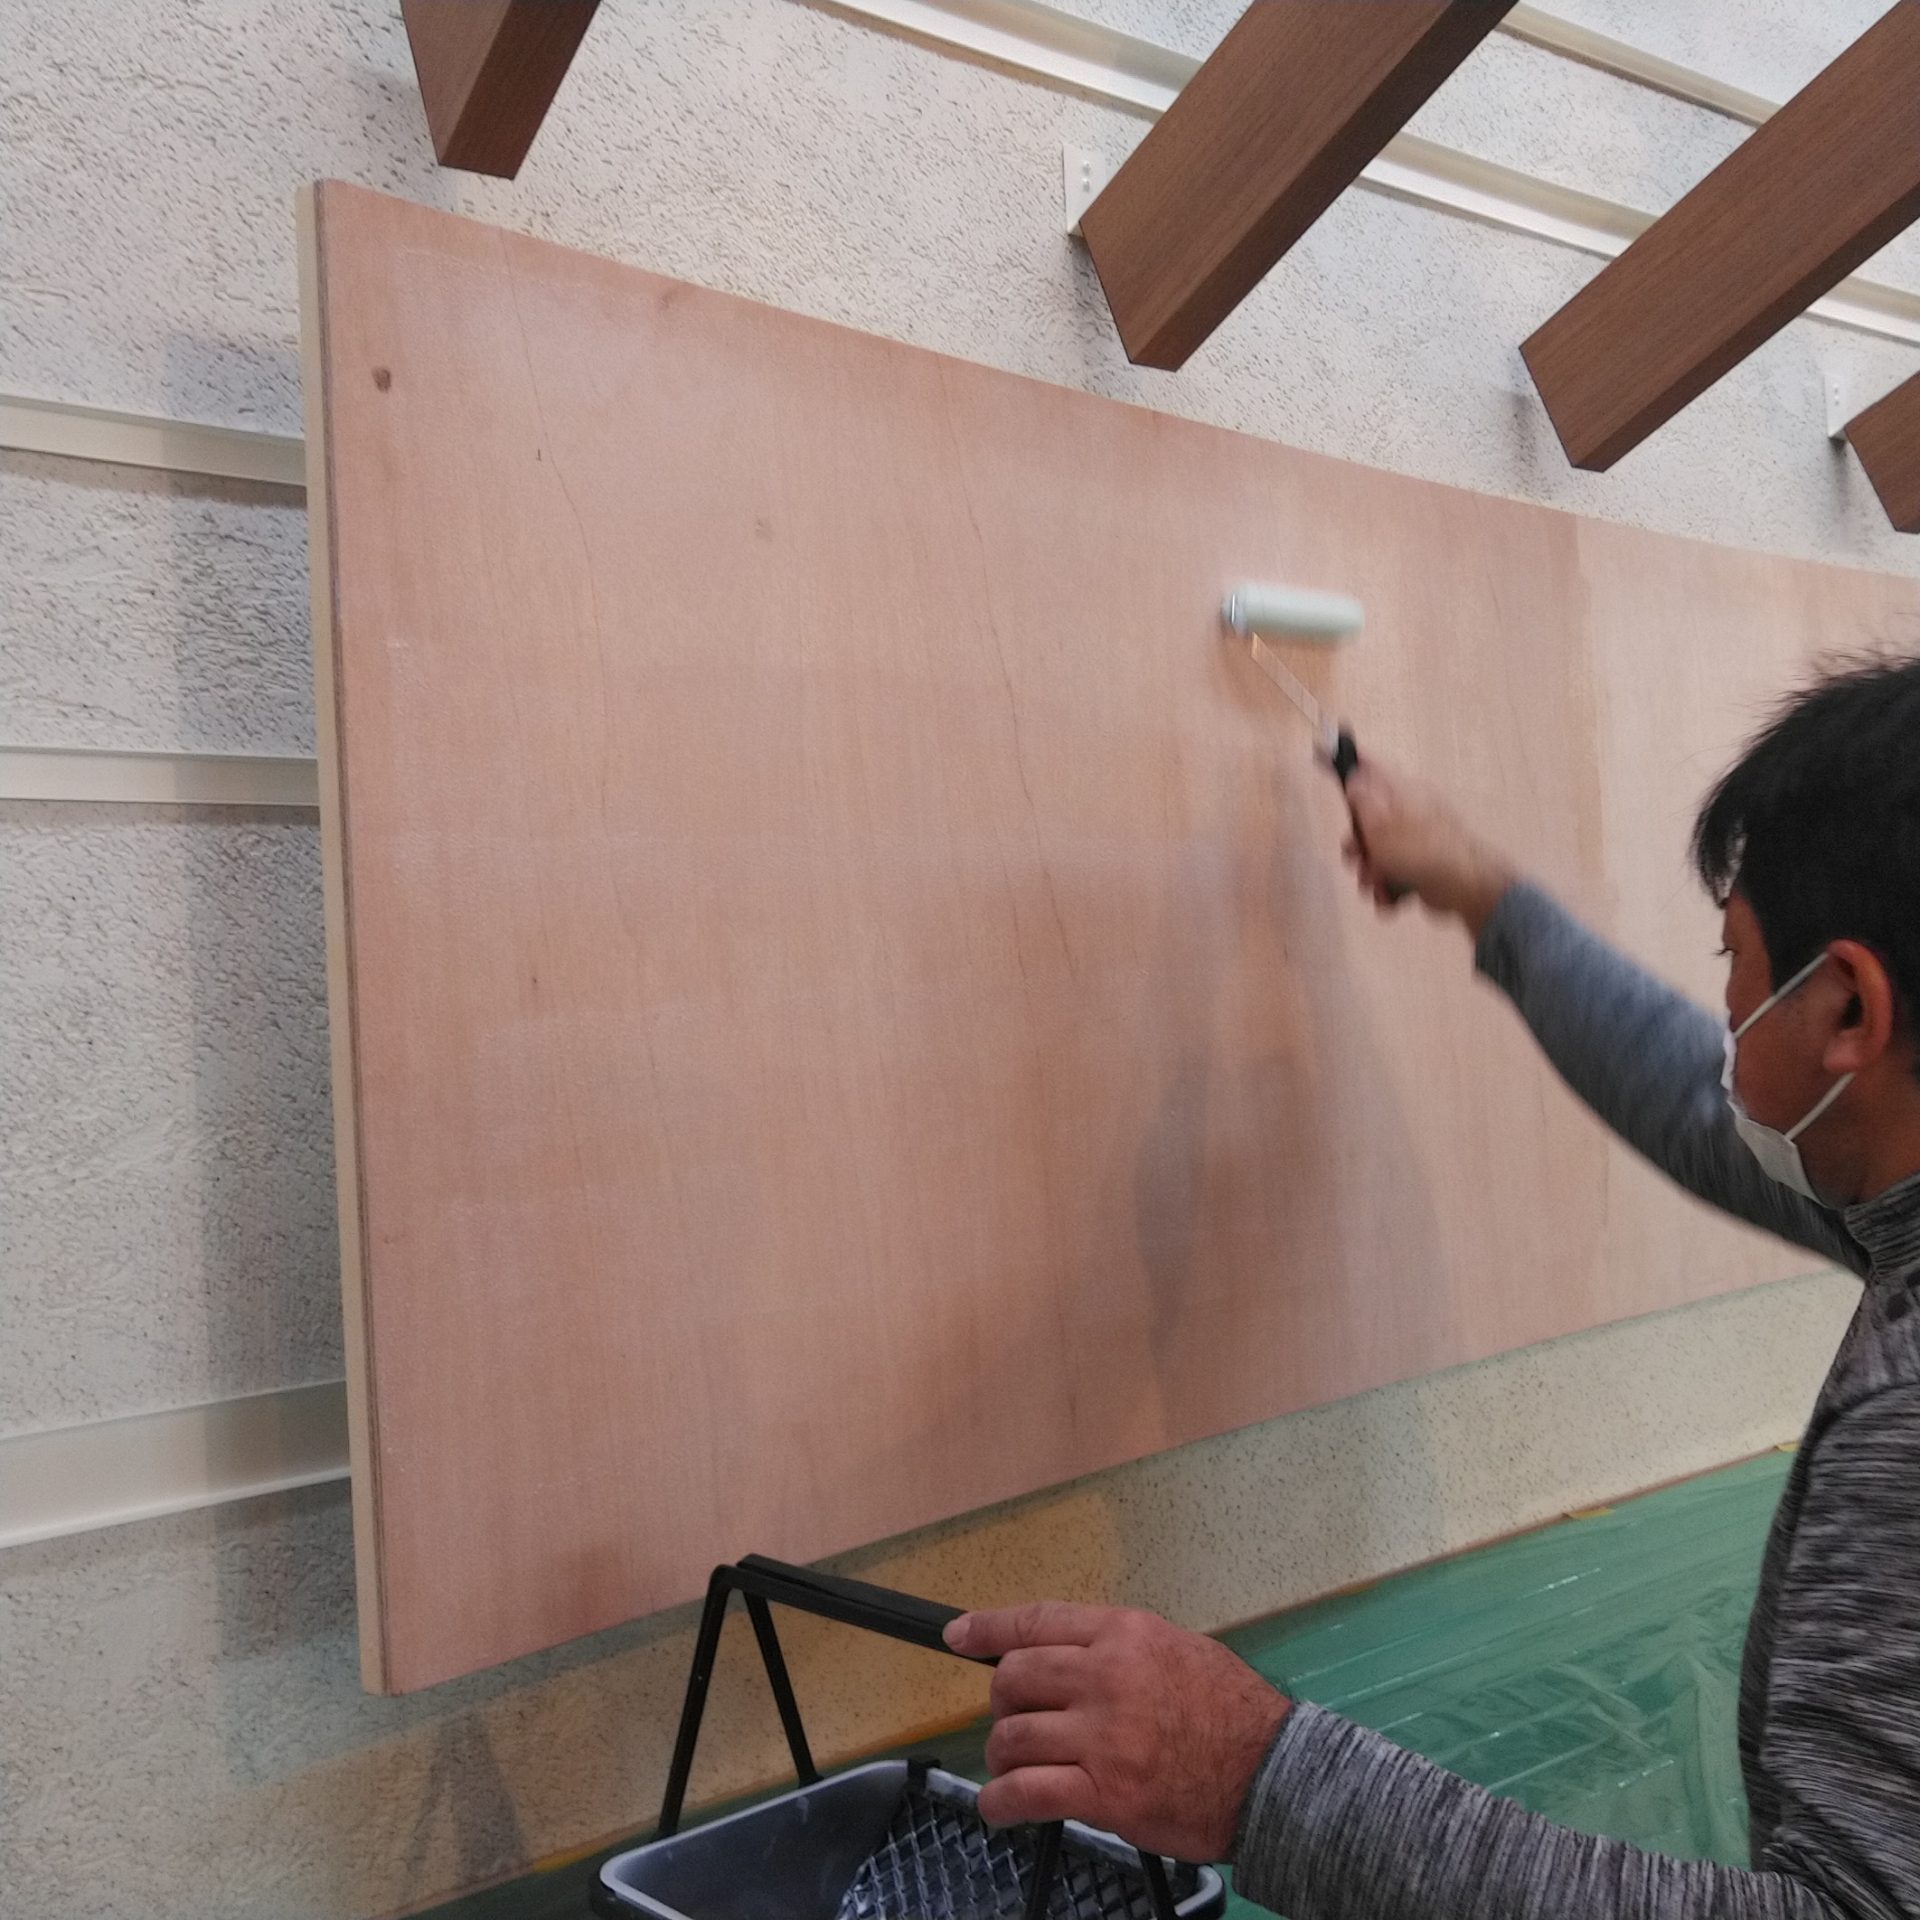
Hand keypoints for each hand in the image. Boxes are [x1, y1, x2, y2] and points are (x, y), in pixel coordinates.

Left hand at [943, 1602, 1290, 1862]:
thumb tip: (1062, 1656)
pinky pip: (1029, 1793)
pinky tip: (1000, 1806)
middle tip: (1013, 1719)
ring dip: (1002, 1755)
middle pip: (1014, 1678)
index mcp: (1123, 1634)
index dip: (989, 1628)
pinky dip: (1001, 1802)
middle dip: (1002, 1701)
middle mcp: (1106, 1676)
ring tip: (1012, 1766)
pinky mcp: (1106, 1794)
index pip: (1037, 1621)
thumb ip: (1116, 1648)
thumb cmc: (1231, 1712)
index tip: (959, 1635)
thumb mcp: (1174, 1647)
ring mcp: (1103, 1737)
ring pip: (1014, 1736)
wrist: (1271, 1774)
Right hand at [1341, 757, 1515, 935]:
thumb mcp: (1379, 821)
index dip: (1344, 761)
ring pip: (1378, 853)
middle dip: (1357, 846)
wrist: (1465, 885)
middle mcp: (1409, 811)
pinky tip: (1389, 898)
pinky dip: (1388, 888)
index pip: (1368, 766)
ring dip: (1370, 873)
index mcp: (1400, 791)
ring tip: (1376, 886)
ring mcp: (1417, 840)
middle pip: (1368, 820)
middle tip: (1356, 859)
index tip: (1320, 756)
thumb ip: (1361, 797)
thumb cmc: (1416, 848)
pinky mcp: (1422, 866)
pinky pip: (1394, 874)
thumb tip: (1354, 777)